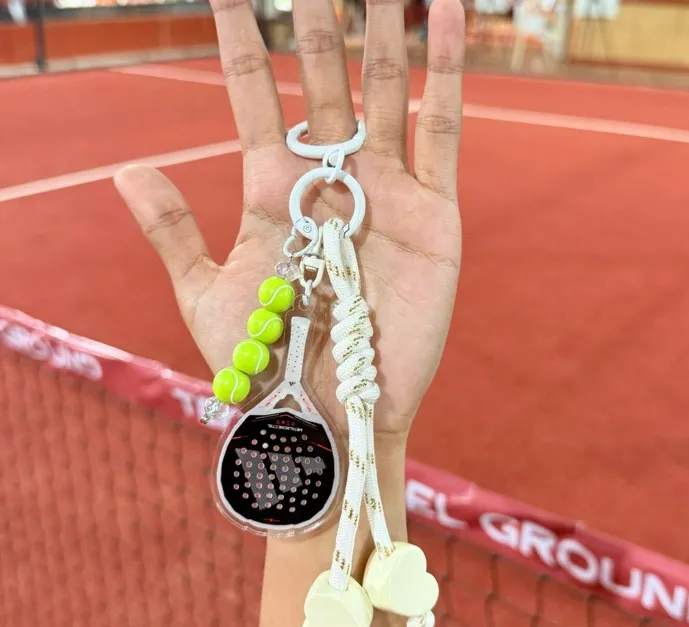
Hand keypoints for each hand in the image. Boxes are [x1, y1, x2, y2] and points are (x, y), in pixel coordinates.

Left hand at [115, 0, 464, 440]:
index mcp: (273, 189)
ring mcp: (387, 191)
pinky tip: (446, 15)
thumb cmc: (266, 364)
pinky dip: (449, 73)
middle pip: (323, 78)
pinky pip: (443, 130)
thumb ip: (173, 232)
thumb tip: (125, 171)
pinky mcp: (434, 214)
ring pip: (386, 90)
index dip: (243, 39)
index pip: (256, 94)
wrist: (329, 410)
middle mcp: (331, 179)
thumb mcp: (207, 295)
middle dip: (317, 18)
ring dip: (385, 29)